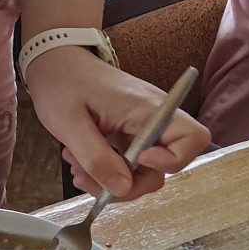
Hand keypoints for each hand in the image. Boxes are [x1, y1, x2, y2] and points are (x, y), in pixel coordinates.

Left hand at [23, 46, 210, 197]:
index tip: (136, 161)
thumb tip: (123, 188)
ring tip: (78, 168)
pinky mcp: (131, 133)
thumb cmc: (62, 83)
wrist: (55, 61)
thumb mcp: (70, 124)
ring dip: (114, 180)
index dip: (172, 160)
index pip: (192, 138)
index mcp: (146, 107)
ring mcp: (143, 126)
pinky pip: (131, 163)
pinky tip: (82, 162)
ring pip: (146, 171)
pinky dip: (108, 170)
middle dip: (131, 183)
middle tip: (90, 179)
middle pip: (168, 165)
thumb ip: (97, 158)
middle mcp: (153, 117)